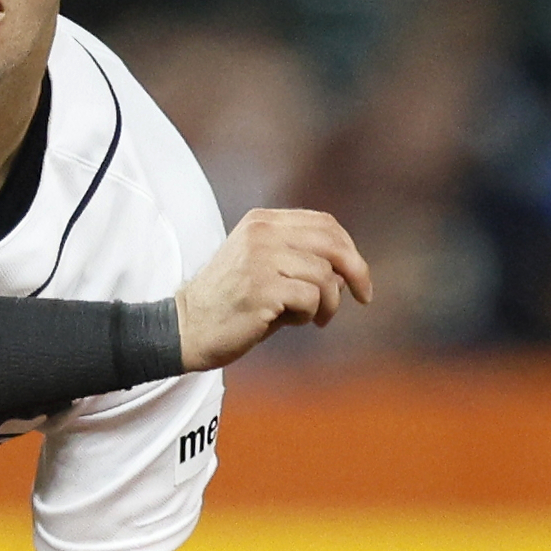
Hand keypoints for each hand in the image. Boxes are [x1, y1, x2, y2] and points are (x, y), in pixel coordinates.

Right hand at [175, 208, 371, 368]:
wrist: (186, 328)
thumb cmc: (230, 305)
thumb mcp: (264, 269)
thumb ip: (302, 262)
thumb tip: (347, 273)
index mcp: (262, 222)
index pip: (324, 223)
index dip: (349, 249)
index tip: (357, 277)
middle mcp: (261, 233)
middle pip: (332, 243)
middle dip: (356, 271)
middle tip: (364, 296)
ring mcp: (260, 259)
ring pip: (324, 275)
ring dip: (327, 303)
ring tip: (310, 318)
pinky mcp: (261, 289)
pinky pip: (311, 298)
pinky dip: (310, 315)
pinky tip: (289, 322)